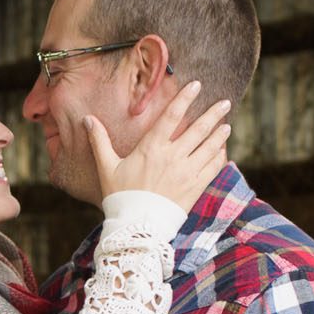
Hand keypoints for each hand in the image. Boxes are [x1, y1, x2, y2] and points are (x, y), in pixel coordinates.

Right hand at [85, 80, 231, 210]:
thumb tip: (87, 119)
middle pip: (198, 129)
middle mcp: (172, 157)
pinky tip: (222, 150)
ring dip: (219, 134)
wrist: (136, 227)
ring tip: (226, 125)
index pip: (171, 116)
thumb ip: (100, 141)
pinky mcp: (195, 188)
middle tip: (225, 103)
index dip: (185, 98)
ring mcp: (186, 172)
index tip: (196, 85)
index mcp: (151, 148)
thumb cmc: (120, 196)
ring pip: (209, 147)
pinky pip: (212, 168)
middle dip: (213, 114)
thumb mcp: (107, 167)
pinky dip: (219, 157)